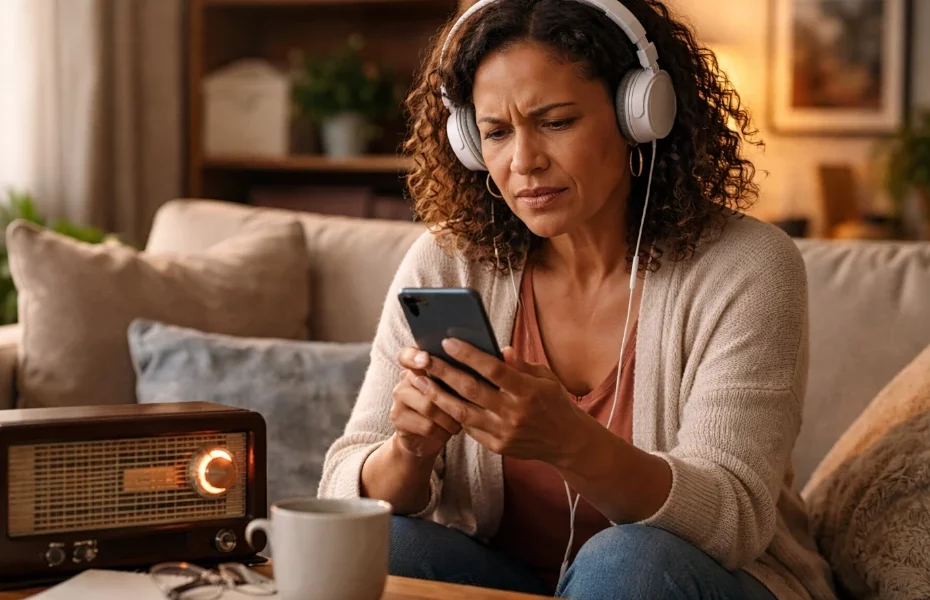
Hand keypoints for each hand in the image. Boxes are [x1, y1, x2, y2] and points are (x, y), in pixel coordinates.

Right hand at [390, 347, 462, 458]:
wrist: (424, 438)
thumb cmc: (445, 409)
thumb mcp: (451, 390)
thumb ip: (456, 376)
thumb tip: (479, 365)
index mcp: (417, 368)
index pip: (408, 355)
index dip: (415, 356)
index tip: (426, 359)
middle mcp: (404, 380)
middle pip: (427, 385)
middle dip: (451, 399)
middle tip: (468, 407)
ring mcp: (398, 400)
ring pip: (429, 406)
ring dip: (449, 418)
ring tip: (459, 423)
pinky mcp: (397, 419)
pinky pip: (426, 425)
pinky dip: (442, 431)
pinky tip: (448, 432)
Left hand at [417, 338, 586, 465]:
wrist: (566, 442)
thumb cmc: (553, 402)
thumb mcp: (546, 378)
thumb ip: (521, 365)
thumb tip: (501, 349)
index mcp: (529, 391)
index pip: (494, 370)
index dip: (469, 355)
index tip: (448, 342)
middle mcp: (514, 413)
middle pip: (471, 390)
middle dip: (444, 372)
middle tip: (424, 358)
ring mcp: (504, 432)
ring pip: (462, 412)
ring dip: (437, 395)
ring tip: (420, 380)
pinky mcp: (497, 446)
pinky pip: (468, 428)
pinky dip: (451, 413)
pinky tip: (437, 400)